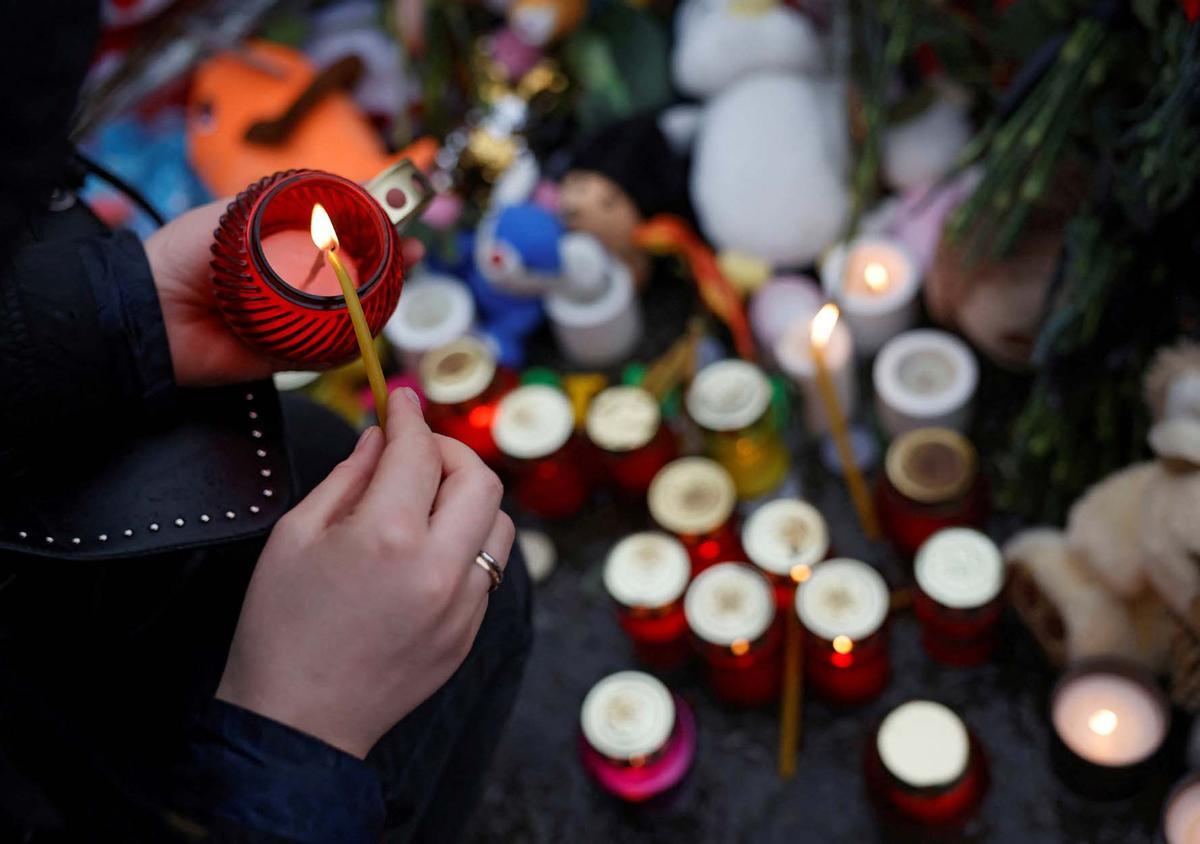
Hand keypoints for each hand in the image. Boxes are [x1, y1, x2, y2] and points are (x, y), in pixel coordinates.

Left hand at [145, 200, 424, 386]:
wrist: (154, 310)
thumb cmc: (189, 254)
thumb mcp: (245, 214)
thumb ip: (296, 202)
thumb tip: (356, 187)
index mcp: (285, 246)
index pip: (342, 236)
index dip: (376, 230)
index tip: (404, 222)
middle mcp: (295, 283)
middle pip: (355, 276)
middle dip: (388, 265)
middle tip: (412, 253)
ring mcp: (296, 320)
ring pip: (351, 314)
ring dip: (378, 303)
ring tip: (397, 285)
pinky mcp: (289, 355)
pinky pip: (329, 351)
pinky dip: (349, 341)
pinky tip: (365, 326)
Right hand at [216, 388, 512, 757]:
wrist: (297, 723)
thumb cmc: (280, 629)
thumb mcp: (295, 536)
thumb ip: (348, 477)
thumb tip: (381, 439)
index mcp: (389, 538)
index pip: (419, 451)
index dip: (409, 415)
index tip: (400, 399)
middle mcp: (439, 569)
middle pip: (480, 479)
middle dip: (449, 450)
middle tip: (415, 450)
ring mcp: (462, 606)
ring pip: (497, 523)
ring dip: (467, 498)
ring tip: (425, 501)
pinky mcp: (470, 633)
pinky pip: (486, 568)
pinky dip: (465, 542)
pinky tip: (426, 549)